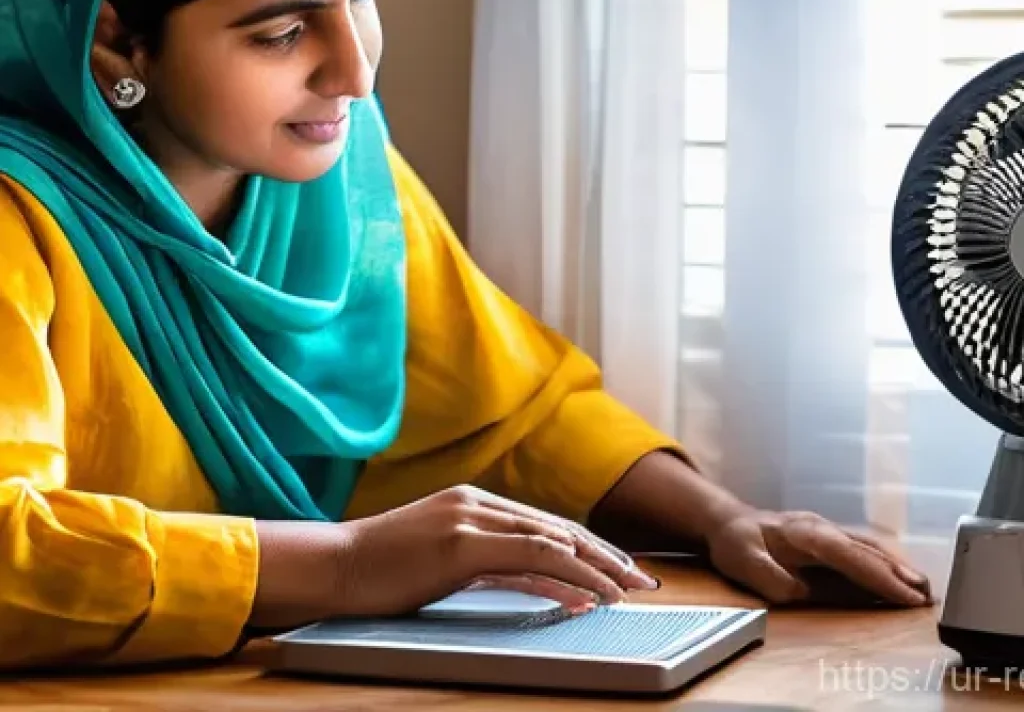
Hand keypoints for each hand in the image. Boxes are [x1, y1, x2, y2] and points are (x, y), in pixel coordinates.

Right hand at [333, 485, 659, 617]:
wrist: (334, 564)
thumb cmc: (381, 567)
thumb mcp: (441, 557)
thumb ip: (486, 560)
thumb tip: (533, 578)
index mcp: (474, 501)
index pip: (546, 523)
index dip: (588, 546)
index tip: (618, 569)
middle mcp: (477, 503)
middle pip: (557, 528)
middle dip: (605, 555)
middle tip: (641, 581)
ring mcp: (468, 521)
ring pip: (549, 542)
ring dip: (594, 568)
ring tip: (627, 591)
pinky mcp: (459, 546)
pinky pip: (525, 561)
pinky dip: (562, 579)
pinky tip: (587, 599)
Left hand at [704, 503, 931, 606]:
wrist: (726, 519)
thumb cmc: (736, 543)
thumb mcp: (745, 563)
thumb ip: (774, 579)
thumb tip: (802, 593)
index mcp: (805, 534)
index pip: (850, 556)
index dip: (880, 577)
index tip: (907, 595)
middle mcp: (821, 527)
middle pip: (866, 549)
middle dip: (898, 572)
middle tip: (928, 596)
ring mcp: (824, 528)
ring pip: (866, 545)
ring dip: (895, 565)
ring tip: (922, 588)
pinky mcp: (824, 535)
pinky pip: (859, 547)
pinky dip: (881, 561)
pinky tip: (896, 574)